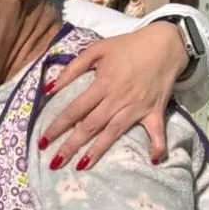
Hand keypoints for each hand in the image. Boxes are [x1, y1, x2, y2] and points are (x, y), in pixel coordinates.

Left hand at [41, 21, 188, 168]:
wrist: (165, 43)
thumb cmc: (128, 46)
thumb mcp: (97, 49)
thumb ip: (72, 69)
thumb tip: (50, 89)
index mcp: (103, 84)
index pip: (75, 109)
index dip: (58, 126)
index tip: (43, 142)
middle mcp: (118, 99)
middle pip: (91, 126)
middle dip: (71, 145)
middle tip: (55, 163)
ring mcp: (137, 107)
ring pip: (114, 132)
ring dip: (98, 151)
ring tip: (81, 166)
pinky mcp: (156, 112)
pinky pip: (157, 132)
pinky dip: (158, 146)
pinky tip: (154, 161)